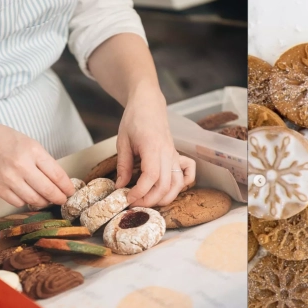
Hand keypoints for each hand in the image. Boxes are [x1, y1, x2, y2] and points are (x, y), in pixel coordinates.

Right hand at [0, 121, 74, 207]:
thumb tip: (59, 181)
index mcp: (33, 151)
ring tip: (46, 199)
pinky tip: (27, 195)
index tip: (70, 192)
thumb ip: (44, 161)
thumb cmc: (4, 140)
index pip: (57, 175)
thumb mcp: (30, 144)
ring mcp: (8, 178)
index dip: (66, 187)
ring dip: (43, 202)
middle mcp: (21, 165)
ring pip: (34, 200)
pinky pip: (18, 202)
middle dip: (59, 198)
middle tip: (62, 200)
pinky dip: (25, 201)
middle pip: (48, 190)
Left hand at [116, 87, 195, 206]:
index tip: (128, 198)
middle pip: (165, 185)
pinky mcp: (177, 156)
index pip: (151, 177)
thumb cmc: (134, 119)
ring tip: (148, 201)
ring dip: (164, 198)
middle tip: (134, 203)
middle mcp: (168, 153)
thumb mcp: (123, 141)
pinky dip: (181, 186)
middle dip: (150, 200)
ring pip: (177, 184)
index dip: (140, 192)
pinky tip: (169, 190)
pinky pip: (186, 175)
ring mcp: (175, 155)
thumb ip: (123, 165)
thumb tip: (121, 186)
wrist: (148, 104)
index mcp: (153, 147)